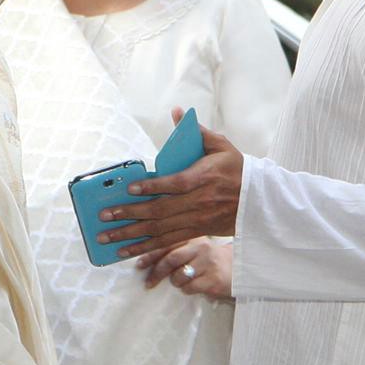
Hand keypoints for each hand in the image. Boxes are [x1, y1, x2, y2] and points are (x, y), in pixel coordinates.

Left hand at [97, 113, 245, 262]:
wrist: (259, 200)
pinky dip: (145, 248)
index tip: (130, 188)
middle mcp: (200, 201)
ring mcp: (197, 220)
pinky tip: (125, 251)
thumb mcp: (221, 145)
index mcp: (206, 177)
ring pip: (161, 231)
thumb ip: (196, 132)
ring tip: (106, 237)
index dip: (153, 187)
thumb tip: (177, 113)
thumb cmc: (236, 168)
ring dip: (131, 235)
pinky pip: (168, 243)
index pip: (177, 184)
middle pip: (162, 211)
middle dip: (130, 214)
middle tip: (105, 215)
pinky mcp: (196, 232)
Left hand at [139, 237, 232, 298]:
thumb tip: (144, 259)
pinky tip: (192, 287)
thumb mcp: (194, 249)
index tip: (138, 264)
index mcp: (192, 237)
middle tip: (148, 282)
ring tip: (180, 282)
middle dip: (156, 272)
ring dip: (174, 282)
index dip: (150, 254)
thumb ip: (175, 249)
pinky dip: (186, 289)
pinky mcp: (214, 279)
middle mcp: (200, 247)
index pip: (167, 243)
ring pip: (178, 275)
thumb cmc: (209, 259)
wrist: (239, 268)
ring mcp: (208, 263)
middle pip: (170, 259)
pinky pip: (190, 287)